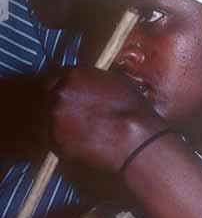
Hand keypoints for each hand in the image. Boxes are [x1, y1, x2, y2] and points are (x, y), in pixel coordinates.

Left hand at [45, 67, 165, 175]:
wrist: (134, 140)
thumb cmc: (132, 110)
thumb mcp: (117, 81)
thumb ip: (94, 79)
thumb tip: (89, 82)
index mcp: (73, 75)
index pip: (61, 78)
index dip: (69, 87)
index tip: (76, 95)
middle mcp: (59, 94)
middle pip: (52, 96)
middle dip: (63, 103)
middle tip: (78, 113)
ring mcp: (54, 118)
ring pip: (51, 118)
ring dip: (62, 121)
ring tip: (82, 129)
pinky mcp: (54, 141)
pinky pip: (55, 137)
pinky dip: (64, 139)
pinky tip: (82, 141)